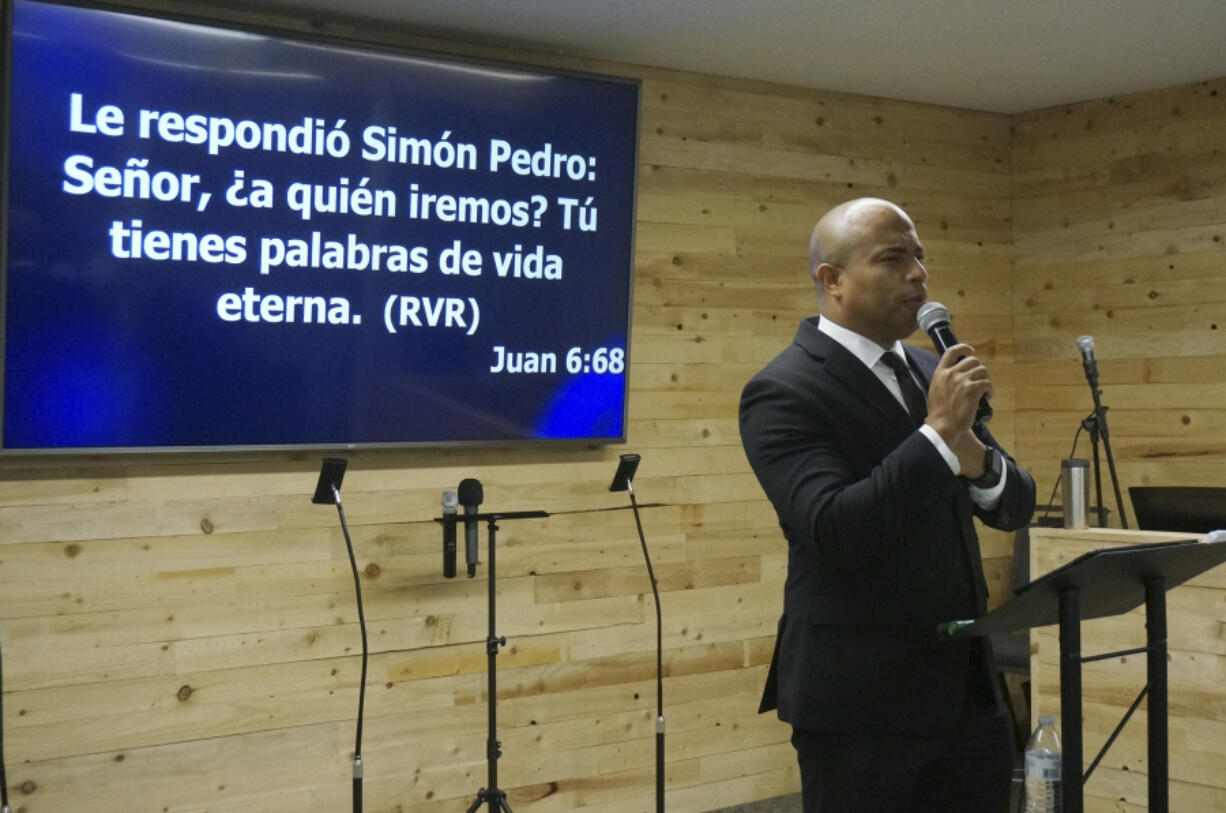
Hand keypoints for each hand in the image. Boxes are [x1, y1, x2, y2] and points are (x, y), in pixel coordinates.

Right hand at [924, 343, 992, 473]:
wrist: (943, 426)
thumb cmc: (940, 413)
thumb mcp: (936, 390)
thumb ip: (945, 379)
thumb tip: (958, 373)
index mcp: (940, 373)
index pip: (952, 351)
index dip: (964, 348)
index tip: (971, 351)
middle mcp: (951, 373)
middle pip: (973, 360)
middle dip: (979, 369)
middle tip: (980, 380)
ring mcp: (962, 380)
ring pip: (983, 371)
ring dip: (985, 381)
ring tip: (984, 392)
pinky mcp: (972, 389)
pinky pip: (987, 383)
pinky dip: (990, 391)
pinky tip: (987, 398)